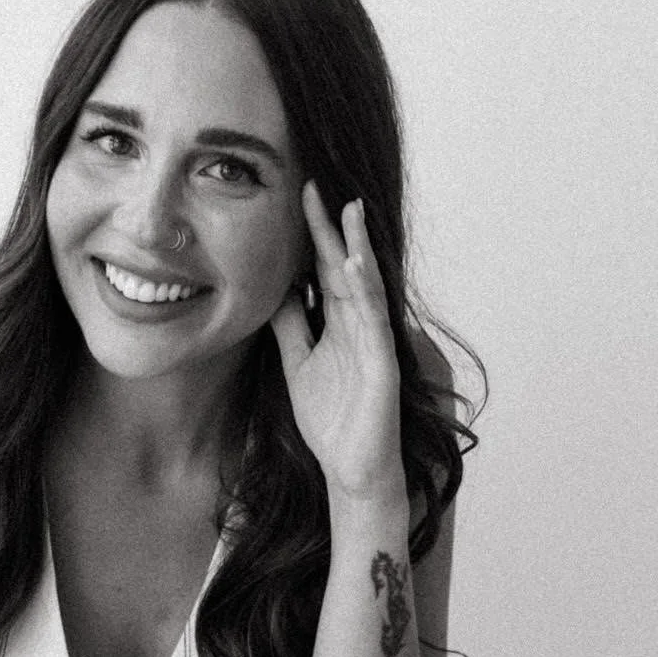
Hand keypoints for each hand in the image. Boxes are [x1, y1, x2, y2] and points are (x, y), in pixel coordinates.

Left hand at [269, 184, 404, 499]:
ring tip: (348, 212)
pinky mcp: (383, 364)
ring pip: (365, 288)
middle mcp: (359, 327)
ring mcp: (374, 343)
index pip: (324, 271)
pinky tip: (353, 266)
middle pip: (344, 268)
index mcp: (339, 325)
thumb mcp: (299, 366)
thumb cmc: (332, 423)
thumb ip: (290, 329)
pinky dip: (365, 292)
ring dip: (357, 249)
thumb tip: (274, 291)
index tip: (301, 197)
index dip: (313, 236)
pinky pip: (373, 322)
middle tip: (320, 186)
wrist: (352, 470)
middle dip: (334, 229)